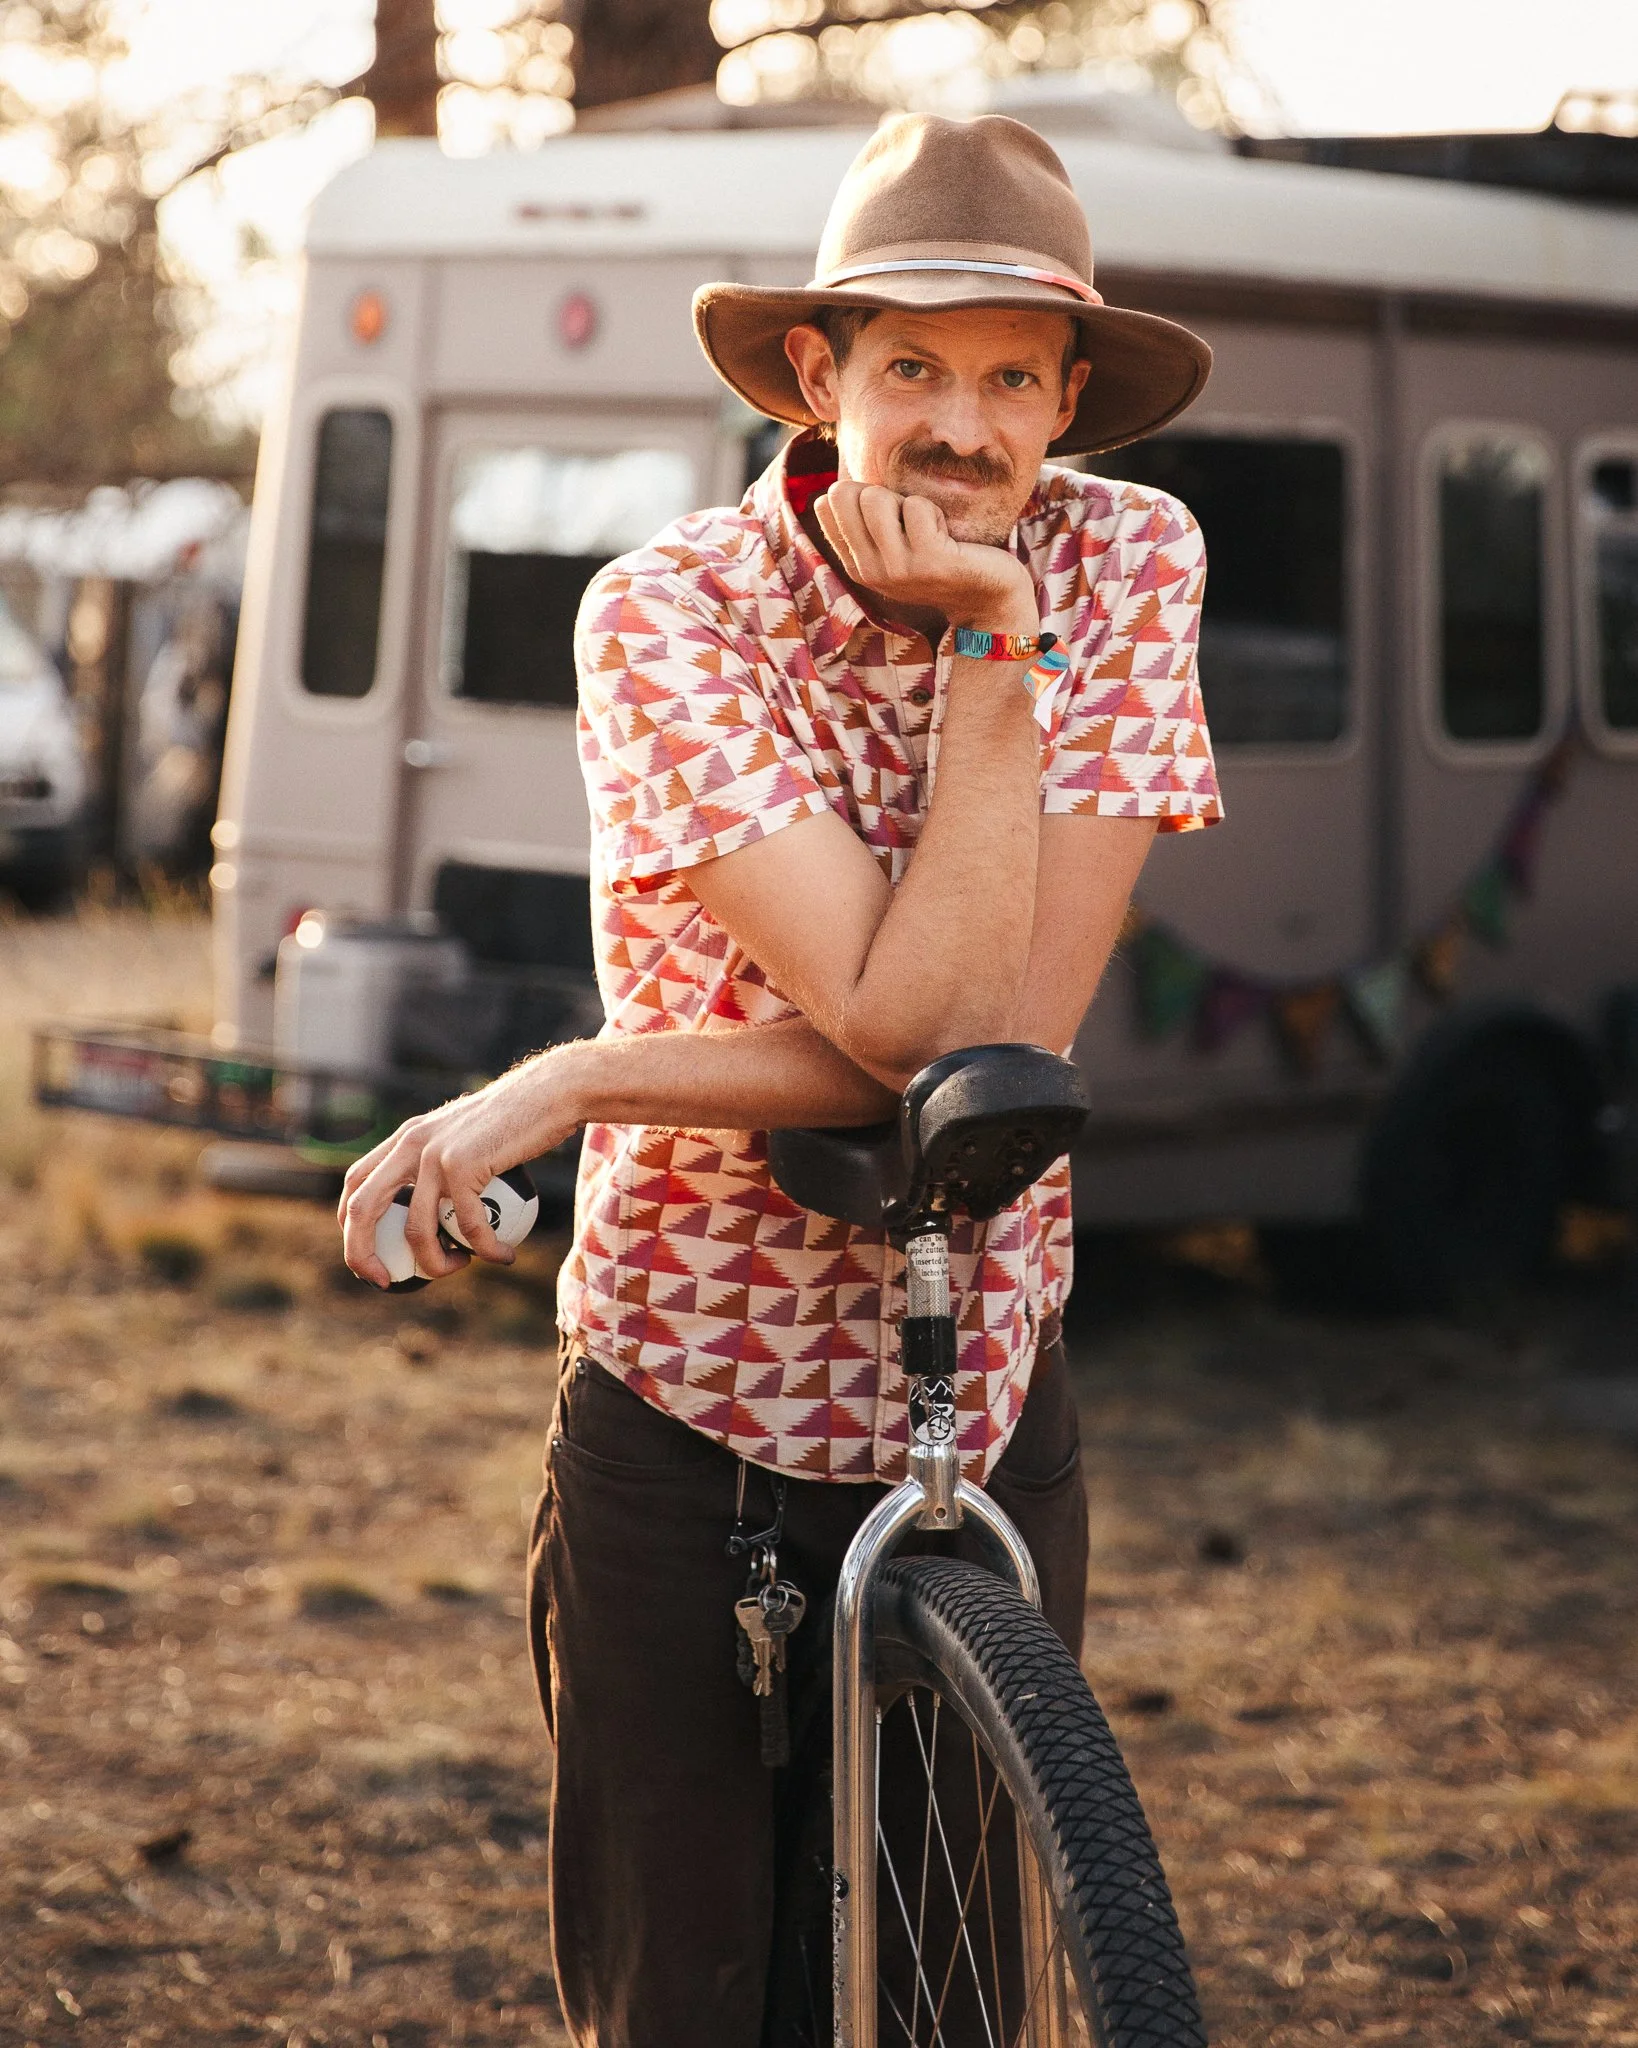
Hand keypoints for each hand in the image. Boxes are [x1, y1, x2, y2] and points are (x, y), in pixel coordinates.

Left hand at [338, 1049, 581, 1287]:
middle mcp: (410, 1143)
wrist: (550, 1094)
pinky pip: (467, 1225)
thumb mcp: (468, 1137)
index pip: (357, 1183)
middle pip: (362, 1208)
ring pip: (415, 1230)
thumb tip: (441, 1215)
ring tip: (461, 1267)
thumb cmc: (520, 1121)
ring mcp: (434, 1154)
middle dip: (361, 1253)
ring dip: (436, 1263)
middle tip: (385, 1281)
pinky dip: (485, 1248)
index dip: (352, 1225)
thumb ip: (445, 1165)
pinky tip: (503, 1255)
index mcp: (406, 1137)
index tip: (372, 1255)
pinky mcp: (462, 1165)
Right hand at [816, 484, 1037, 634]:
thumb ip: (866, 522)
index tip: (888, 518)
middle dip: (880, 492)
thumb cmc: (941, 557)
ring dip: (907, 501)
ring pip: (875, 497)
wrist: (987, 596)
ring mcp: (897, 568)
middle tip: (908, 521)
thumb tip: (840, 483)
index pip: (825, 504)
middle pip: (844, 494)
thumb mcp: (894, 545)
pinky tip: (946, 536)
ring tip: (926, 528)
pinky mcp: (928, 561)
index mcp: (855, 564)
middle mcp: (869, 571)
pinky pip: (917, 505)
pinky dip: (935, 510)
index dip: (859, 494)